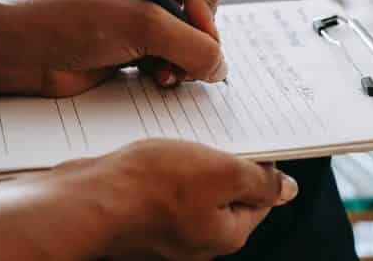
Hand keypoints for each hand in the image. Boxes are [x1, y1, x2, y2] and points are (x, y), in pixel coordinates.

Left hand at [0, 0, 229, 96]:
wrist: (23, 52)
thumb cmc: (72, 21)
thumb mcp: (143, 25)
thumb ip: (193, 46)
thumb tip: (221, 68)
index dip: (208, 5)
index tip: (191, 26)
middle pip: (206, 12)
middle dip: (196, 40)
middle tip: (179, 59)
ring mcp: (146, 15)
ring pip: (193, 40)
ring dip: (183, 60)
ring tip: (163, 73)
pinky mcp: (137, 45)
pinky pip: (175, 59)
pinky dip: (171, 71)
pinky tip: (154, 78)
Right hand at [0, 140, 298, 260]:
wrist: (84, 200)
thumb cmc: (148, 187)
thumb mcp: (221, 172)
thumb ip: (260, 181)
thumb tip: (288, 189)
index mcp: (226, 234)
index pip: (262, 195)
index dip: (260, 162)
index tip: (250, 136)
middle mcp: (199, 239)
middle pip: (227, 192)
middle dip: (222, 159)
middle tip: (211, 132)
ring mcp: (168, 231)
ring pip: (194, 187)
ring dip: (191, 160)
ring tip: (178, 140)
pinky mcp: (142, 219)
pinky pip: (164, 189)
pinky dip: (163, 167)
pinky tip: (152, 153)